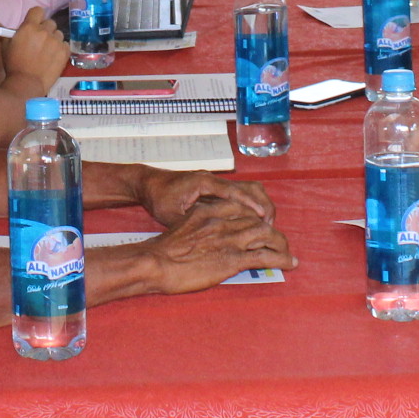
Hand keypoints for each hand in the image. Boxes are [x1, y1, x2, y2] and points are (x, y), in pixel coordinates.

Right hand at [5, 12, 68, 89]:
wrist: (26, 84)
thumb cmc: (13, 65)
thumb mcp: (6, 46)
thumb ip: (13, 34)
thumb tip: (16, 29)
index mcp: (29, 27)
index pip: (38, 10)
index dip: (36, 17)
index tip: (35, 24)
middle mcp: (44, 31)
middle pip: (50, 22)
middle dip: (45, 30)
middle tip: (40, 41)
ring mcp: (56, 41)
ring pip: (58, 34)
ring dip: (53, 40)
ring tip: (47, 52)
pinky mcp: (65, 52)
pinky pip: (65, 44)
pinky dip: (60, 49)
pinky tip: (53, 58)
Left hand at [132, 170, 274, 229]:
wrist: (148, 184)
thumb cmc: (158, 198)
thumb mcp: (172, 215)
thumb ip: (193, 223)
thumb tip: (213, 237)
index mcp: (205, 183)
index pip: (235, 192)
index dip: (252, 206)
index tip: (265, 219)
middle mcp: (214, 179)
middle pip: (249, 187)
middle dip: (263, 205)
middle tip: (270, 227)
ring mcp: (216, 182)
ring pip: (247, 189)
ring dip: (258, 205)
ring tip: (264, 227)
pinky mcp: (215, 188)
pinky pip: (240, 194)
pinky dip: (250, 206)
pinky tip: (251, 223)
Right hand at [133, 197, 296, 292]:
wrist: (155, 262)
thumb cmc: (163, 249)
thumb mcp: (183, 226)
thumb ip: (201, 225)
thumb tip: (210, 234)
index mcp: (211, 210)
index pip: (244, 207)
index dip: (257, 217)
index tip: (262, 225)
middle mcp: (224, 221)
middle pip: (258, 220)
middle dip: (272, 230)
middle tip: (279, 241)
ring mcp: (230, 239)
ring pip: (267, 235)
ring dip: (281, 244)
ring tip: (288, 253)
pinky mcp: (232, 259)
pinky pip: (265, 256)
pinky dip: (281, 259)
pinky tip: (290, 263)